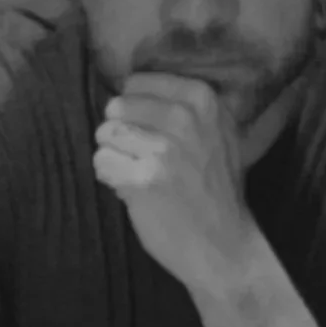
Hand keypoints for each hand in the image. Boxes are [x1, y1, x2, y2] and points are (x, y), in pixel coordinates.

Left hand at [93, 73, 256, 293]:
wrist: (224, 244)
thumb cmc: (217, 189)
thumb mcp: (220, 133)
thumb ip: (186, 105)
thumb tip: (132, 86)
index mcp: (202, 99)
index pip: (137, 82)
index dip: (134, 109)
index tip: (148, 131)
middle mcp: (183, 118)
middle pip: (117, 106)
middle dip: (120, 132)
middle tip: (140, 157)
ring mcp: (162, 149)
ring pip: (105, 134)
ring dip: (114, 155)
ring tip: (136, 173)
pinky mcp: (142, 180)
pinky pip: (102, 163)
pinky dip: (110, 178)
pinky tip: (132, 189)